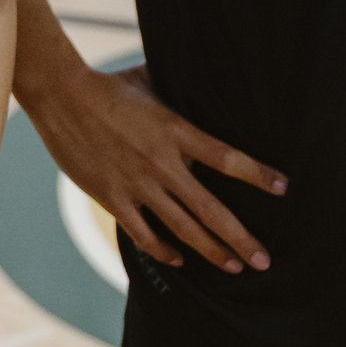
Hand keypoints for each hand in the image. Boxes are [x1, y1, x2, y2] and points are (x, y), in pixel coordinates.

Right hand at [22, 60, 283, 276]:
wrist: (61, 96)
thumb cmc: (110, 85)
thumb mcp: (153, 82)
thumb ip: (182, 91)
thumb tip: (206, 80)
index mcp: (176, 131)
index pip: (228, 158)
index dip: (258, 175)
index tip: (283, 188)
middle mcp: (161, 163)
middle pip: (211, 209)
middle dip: (241, 238)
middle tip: (264, 261)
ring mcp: (136, 184)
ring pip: (182, 228)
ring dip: (211, 251)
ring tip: (234, 266)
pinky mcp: (112, 198)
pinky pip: (144, 234)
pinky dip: (164, 251)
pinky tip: (180, 260)